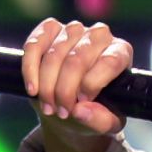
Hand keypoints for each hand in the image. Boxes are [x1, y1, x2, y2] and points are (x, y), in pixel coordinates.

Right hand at [21, 18, 133, 151]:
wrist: (71, 103)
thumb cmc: (95, 110)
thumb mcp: (107, 122)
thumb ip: (100, 119)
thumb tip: (80, 110)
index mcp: (121, 53)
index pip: (109, 61)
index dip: (92, 84)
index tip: (80, 104)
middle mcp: (100, 36)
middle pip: (78, 60)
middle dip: (64, 90)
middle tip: (60, 112)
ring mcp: (74, 29)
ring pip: (55, 54)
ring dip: (47, 85)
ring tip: (48, 107)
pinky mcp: (50, 28)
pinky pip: (35, 44)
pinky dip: (30, 68)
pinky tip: (32, 89)